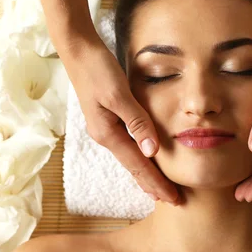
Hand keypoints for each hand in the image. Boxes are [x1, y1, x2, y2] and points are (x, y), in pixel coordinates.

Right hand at [64, 40, 180, 204]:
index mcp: (108, 133)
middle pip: (133, 167)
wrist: (78, 51)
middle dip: (152, 185)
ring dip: (147, 174)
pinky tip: (146, 161)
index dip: (155, 183)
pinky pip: (128, 146)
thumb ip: (137, 122)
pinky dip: (141, 158)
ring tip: (161, 189)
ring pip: (131, 158)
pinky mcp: (109, 118)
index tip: (173, 198)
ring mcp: (106, 128)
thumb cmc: (98, 70)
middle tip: (173, 201)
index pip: (138, 166)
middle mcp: (106, 135)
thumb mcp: (118, 95)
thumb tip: (152, 152)